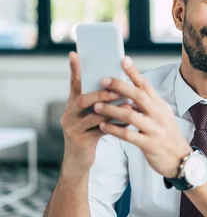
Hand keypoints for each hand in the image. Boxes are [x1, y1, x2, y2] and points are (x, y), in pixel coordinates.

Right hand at [61, 52, 120, 171]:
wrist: (79, 161)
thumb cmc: (88, 135)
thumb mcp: (90, 117)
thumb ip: (99, 103)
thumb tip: (118, 86)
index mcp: (72, 105)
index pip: (73, 84)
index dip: (74, 70)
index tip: (75, 54)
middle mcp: (69, 114)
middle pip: (82, 99)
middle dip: (101, 93)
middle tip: (118, 90)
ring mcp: (72, 128)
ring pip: (92, 115)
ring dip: (112, 110)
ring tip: (128, 105)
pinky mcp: (80, 141)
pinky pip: (100, 131)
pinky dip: (115, 126)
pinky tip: (127, 123)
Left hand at [93, 57, 191, 177]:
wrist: (180, 160)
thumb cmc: (166, 136)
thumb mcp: (162, 116)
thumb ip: (148, 104)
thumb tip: (131, 89)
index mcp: (160, 106)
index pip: (146, 85)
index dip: (134, 72)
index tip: (123, 60)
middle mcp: (158, 115)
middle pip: (138, 96)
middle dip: (120, 87)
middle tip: (103, 80)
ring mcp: (154, 130)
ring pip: (131, 115)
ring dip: (112, 110)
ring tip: (96, 106)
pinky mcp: (149, 145)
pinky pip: (128, 135)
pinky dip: (114, 130)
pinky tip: (103, 126)